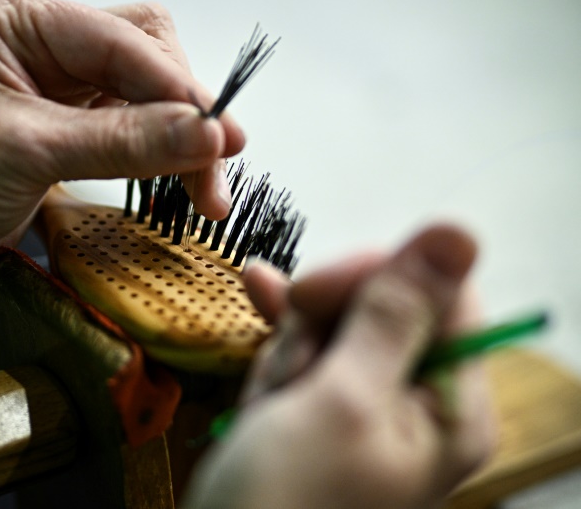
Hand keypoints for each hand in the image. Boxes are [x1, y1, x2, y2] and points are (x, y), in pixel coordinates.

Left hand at [0, 0, 243, 357]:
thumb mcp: (23, 153)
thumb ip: (122, 142)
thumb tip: (206, 133)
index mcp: (14, 22)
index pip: (122, 39)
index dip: (175, 89)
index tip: (216, 137)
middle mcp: (41, 53)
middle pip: (146, 64)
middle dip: (185, 115)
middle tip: (215, 169)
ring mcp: (58, 99)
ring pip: (148, 104)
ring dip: (180, 145)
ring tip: (205, 194)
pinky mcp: (69, 144)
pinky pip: (134, 140)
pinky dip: (161, 163)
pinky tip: (177, 186)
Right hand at [183, 224, 495, 508]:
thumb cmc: (284, 499)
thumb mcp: (342, 400)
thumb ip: (395, 316)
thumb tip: (456, 233)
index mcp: (450, 408)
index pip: (440, 298)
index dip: (376, 280)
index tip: (314, 292)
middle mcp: (419, 402)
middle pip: (382, 308)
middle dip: (322, 331)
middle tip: (292, 377)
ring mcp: (368, 403)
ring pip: (336, 324)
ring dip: (292, 349)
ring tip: (271, 403)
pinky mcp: (326, 404)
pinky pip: (311, 347)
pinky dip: (284, 338)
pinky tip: (259, 286)